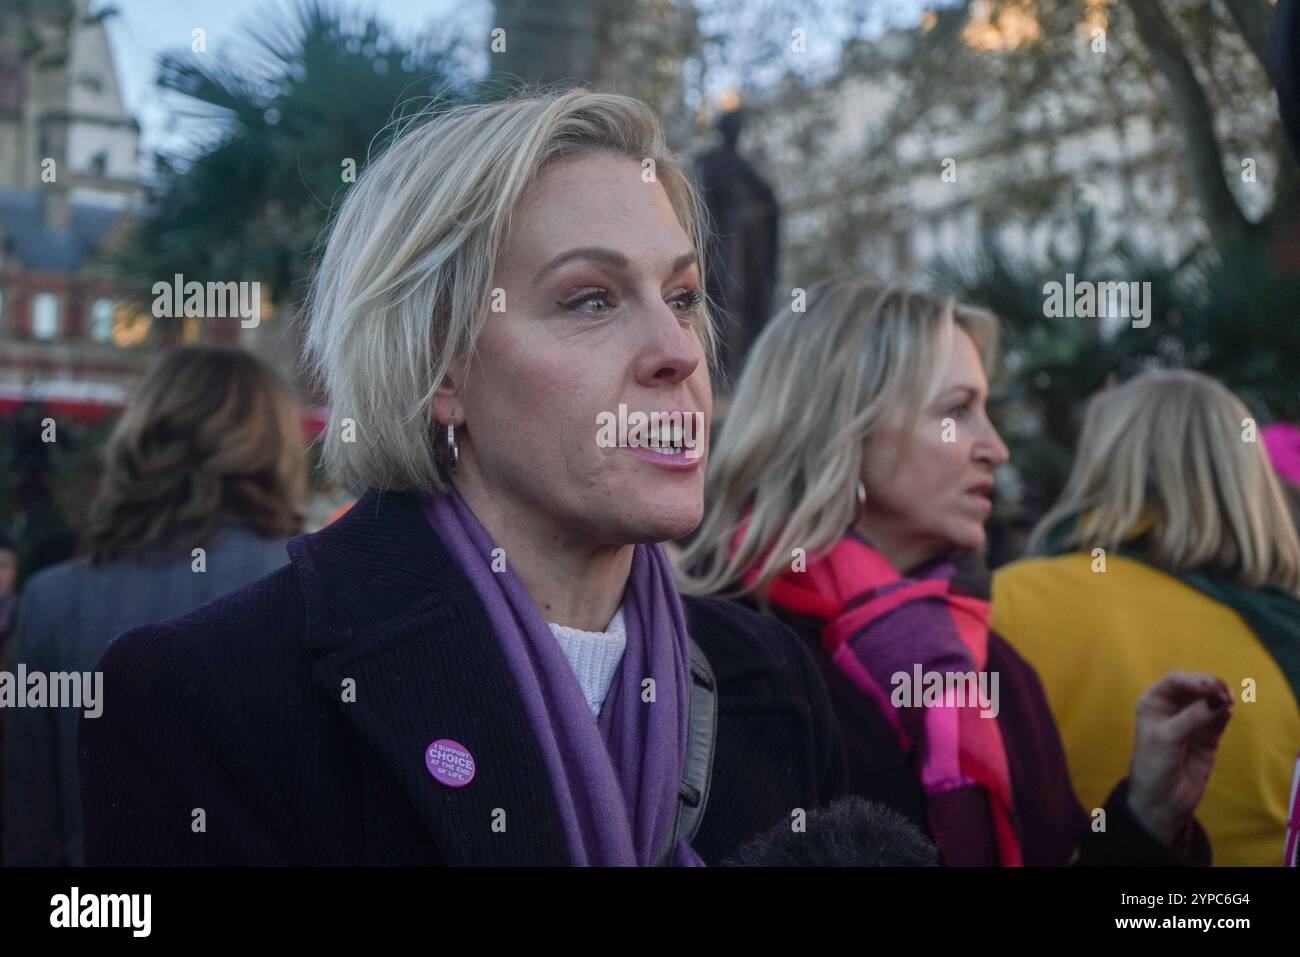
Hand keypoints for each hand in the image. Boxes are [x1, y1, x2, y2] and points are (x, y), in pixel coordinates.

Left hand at [1126, 670, 1232, 846]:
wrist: (1162, 801)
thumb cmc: (1153, 765)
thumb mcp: (1166, 738)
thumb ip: (1191, 718)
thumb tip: (1218, 698)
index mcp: (1153, 702)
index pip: (1175, 680)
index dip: (1193, 679)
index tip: (1210, 686)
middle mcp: (1171, 708)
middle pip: (1195, 687)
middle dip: (1210, 686)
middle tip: (1225, 692)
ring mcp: (1191, 721)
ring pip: (1209, 701)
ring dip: (1220, 697)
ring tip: (1229, 701)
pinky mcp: (1208, 736)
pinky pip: (1219, 718)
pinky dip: (1225, 712)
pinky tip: (1229, 710)